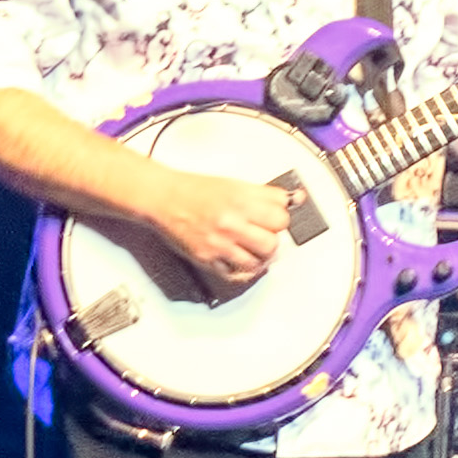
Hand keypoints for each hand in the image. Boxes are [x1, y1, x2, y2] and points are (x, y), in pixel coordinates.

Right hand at [131, 163, 304, 289]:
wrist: (163, 198)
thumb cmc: (194, 191)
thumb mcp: (234, 184)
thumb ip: (265, 195)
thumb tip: (294, 199)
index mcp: (240, 200)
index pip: (281, 215)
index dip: (281, 217)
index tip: (275, 218)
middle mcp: (231, 222)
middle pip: (272, 241)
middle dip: (272, 238)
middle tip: (265, 235)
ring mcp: (219, 242)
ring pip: (258, 261)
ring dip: (260, 257)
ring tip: (254, 249)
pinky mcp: (208, 259)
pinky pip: (236, 274)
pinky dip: (243, 270)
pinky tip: (243, 261)